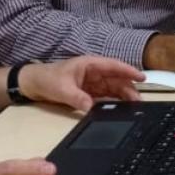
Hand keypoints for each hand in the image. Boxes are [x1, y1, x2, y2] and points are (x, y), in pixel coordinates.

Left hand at [19, 56, 142, 110]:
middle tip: (139, 101)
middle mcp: (94, 72)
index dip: (128, 71)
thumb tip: (90, 108)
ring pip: (113, 88)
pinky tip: (120, 109)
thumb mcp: (61, 88)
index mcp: (89, 64)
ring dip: (123, 96)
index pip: (113, 66)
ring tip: (134, 107)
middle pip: (116, 79)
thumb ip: (77, 98)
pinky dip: (114, 102)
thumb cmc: (46, 79)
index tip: (142, 77)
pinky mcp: (89, 92)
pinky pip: (105, 96)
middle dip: (129, 88)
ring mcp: (92, 82)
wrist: (32, 84)